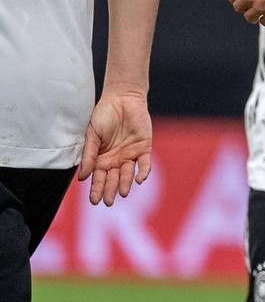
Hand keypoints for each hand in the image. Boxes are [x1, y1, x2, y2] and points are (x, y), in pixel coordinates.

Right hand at [78, 88, 151, 205]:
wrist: (122, 99)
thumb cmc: (103, 116)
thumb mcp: (92, 135)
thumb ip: (89, 155)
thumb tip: (83, 177)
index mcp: (100, 159)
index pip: (98, 178)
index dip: (96, 189)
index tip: (94, 201)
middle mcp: (115, 160)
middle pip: (112, 179)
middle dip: (110, 190)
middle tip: (108, 202)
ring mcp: (130, 155)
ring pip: (128, 174)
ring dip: (125, 183)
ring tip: (123, 193)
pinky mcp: (144, 148)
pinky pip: (145, 163)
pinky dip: (143, 171)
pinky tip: (140, 179)